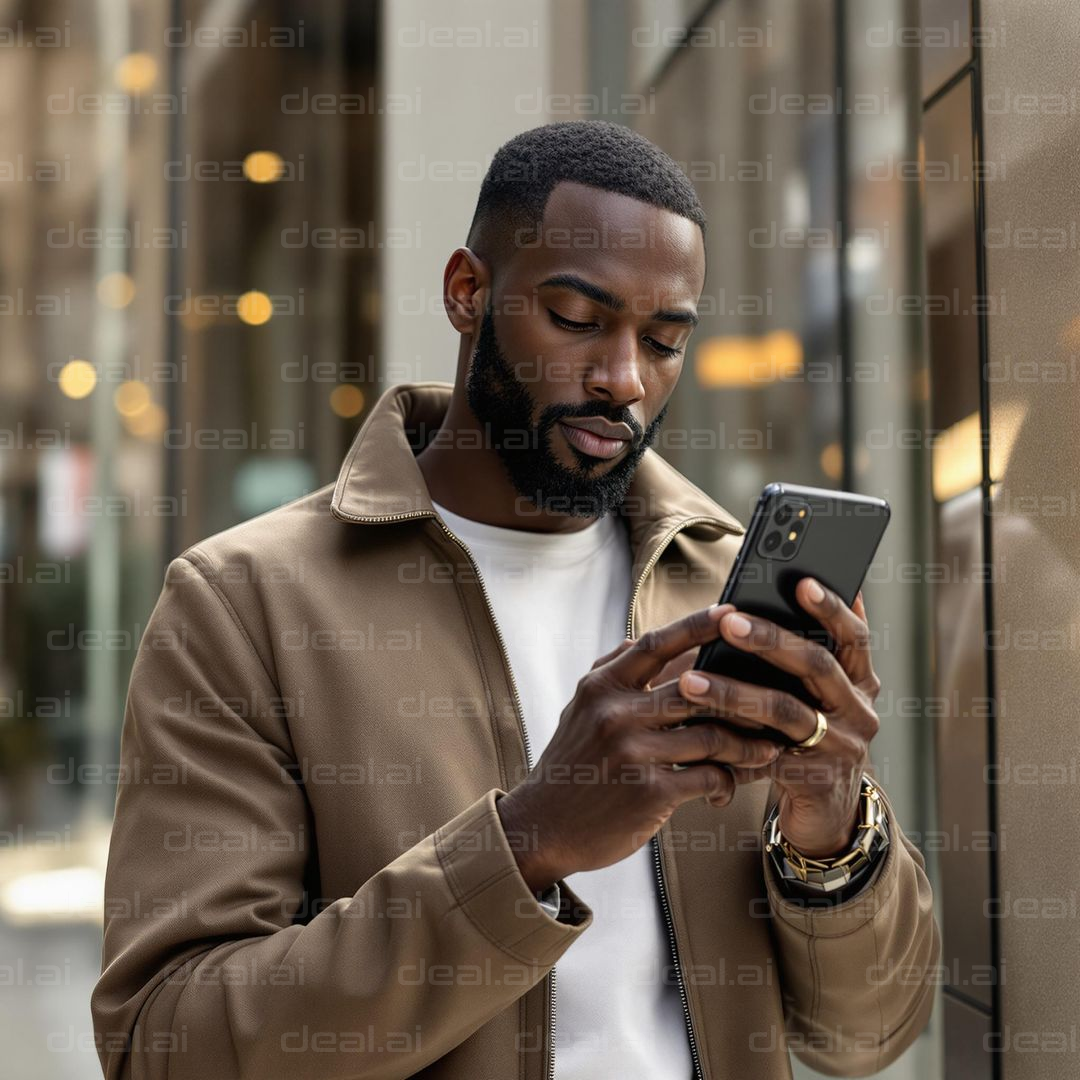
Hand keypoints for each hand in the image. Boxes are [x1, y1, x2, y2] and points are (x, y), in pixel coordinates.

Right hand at [496, 602, 782, 891]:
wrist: (542, 826)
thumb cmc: (572, 764)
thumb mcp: (583, 710)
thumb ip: (615, 675)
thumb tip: (646, 640)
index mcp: (602, 686)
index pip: (656, 644)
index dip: (697, 625)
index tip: (733, 611)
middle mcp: (616, 713)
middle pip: (698, 689)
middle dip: (744, 693)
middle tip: (777, 695)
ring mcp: (632, 752)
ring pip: (712, 736)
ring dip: (748, 745)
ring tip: (767, 749)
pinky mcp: (648, 792)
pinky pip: (708, 777)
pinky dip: (727, 782)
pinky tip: (729, 788)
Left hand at [677, 580, 880, 858]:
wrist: (826, 810)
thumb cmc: (808, 734)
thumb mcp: (815, 693)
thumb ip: (804, 654)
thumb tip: (776, 594)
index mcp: (860, 680)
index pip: (853, 635)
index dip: (831, 608)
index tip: (802, 582)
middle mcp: (859, 710)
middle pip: (818, 665)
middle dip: (771, 641)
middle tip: (728, 623)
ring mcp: (842, 746)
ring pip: (786, 711)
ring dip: (734, 694)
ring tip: (690, 681)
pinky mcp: (816, 780)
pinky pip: (769, 755)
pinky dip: (733, 742)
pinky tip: (699, 732)